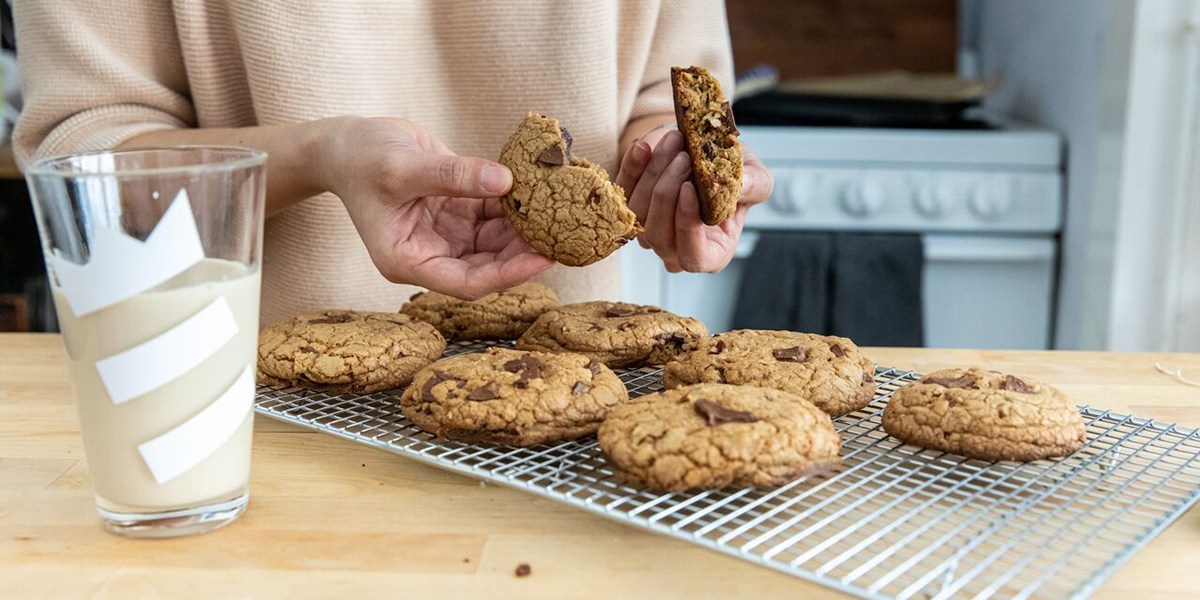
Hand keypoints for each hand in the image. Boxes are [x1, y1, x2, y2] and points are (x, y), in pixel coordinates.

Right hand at [317, 116, 552, 298]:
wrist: (346, 141)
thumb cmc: (360, 158)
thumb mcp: (401, 167)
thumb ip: (452, 177)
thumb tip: (506, 182)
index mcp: (407, 261)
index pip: (466, 282)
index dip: (506, 274)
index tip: (542, 259)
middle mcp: (430, 254)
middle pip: (487, 266)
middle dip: (523, 252)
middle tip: (562, 234)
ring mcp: (446, 234)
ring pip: (495, 242)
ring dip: (524, 230)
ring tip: (557, 212)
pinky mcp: (457, 212)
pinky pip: (493, 215)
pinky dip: (515, 206)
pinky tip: (540, 194)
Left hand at [615, 128, 772, 272]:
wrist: (703, 152)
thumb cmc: (730, 174)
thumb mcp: (755, 177)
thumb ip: (753, 184)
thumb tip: (740, 185)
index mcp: (710, 253)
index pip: (693, 256)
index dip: (687, 226)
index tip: (689, 188)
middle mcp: (673, 249)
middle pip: (658, 234)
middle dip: (668, 191)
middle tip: (685, 157)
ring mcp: (647, 231)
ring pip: (638, 213)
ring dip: (653, 173)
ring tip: (674, 142)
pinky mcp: (627, 208)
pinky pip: (621, 194)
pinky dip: (631, 168)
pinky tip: (644, 147)